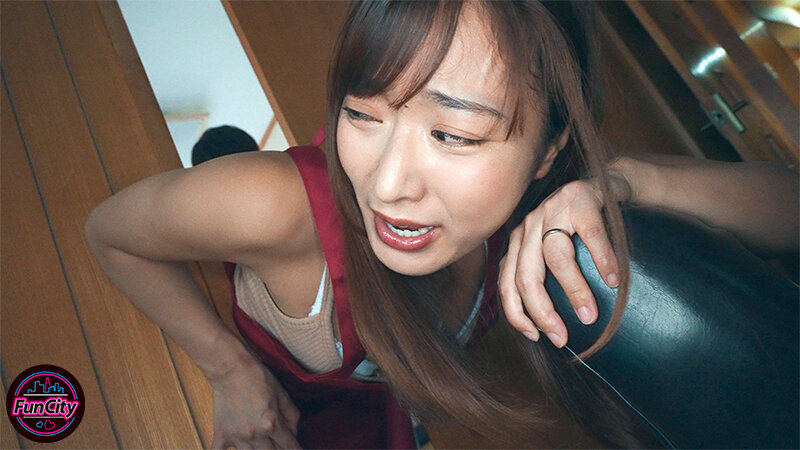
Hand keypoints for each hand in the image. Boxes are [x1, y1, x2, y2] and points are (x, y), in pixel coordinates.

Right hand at [209, 355, 300, 448]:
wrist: (231, 368)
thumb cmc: (258, 377)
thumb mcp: (282, 394)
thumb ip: (292, 415)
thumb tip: (293, 431)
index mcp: (272, 423)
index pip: (289, 446)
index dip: (296, 449)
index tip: (298, 449)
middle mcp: (255, 434)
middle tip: (279, 444)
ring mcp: (237, 436)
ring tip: (261, 444)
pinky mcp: (221, 433)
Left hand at [498, 170, 631, 347]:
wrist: (604, 184)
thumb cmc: (580, 229)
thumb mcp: (555, 251)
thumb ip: (546, 277)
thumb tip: (550, 328)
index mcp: (518, 243)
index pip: (507, 284)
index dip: (517, 314)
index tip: (536, 337)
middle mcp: (529, 227)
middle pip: (526, 275)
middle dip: (542, 312)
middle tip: (562, 337)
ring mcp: (552, 210)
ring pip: (555, 257)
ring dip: (573, 290)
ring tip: (590, 315)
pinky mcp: (580, 200)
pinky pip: (591, 234)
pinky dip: (602, 260)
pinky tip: (613, 280)